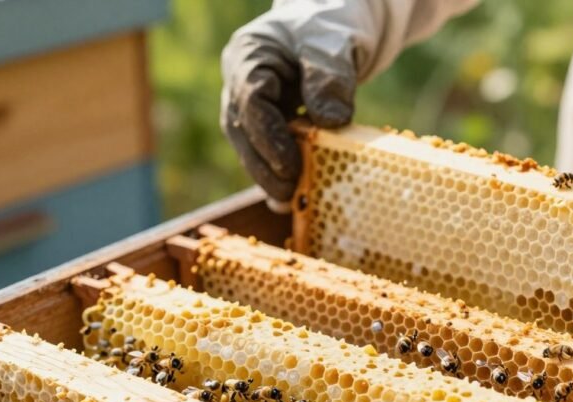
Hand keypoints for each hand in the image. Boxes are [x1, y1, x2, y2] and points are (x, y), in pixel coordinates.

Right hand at [220, 3, 357, 206]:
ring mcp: (248, 104)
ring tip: (292, 201)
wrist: (331, 28)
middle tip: (290, 193)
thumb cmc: (328, 28)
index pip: (250, 101)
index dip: (268, 138)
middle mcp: (240, 82)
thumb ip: (330, 78)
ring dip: (268, 176)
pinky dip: (278, 173)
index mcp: (249, 55)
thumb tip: (330, 122)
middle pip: (242, 130)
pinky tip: (293, 196)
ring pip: (249, 146)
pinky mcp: (264, 122)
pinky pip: (265, 150)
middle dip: (264, 167)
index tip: (290, 166)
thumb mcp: (333, 44)